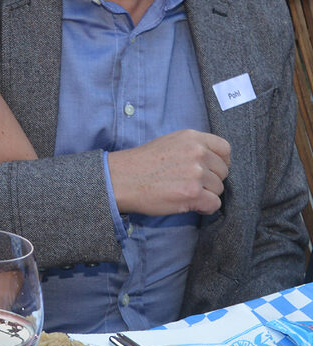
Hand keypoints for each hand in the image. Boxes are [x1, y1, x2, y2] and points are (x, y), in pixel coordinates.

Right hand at [109, 129, 230, 215]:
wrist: (120, 179)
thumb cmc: (141, 163)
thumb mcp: (169, 142)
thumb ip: (193, 148)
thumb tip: (213, 162)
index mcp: (192, 137)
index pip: (225, 149)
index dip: (220, 161)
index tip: (210, 169)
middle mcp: (197, 152)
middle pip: (223, 171)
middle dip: (211, 180)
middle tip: (190, 183)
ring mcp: (196, 173)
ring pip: (219, 189)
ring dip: (206, 194)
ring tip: (184, 193)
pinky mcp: (193, 193)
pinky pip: (214, 205)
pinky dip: (204, 208)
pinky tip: (189, 204)